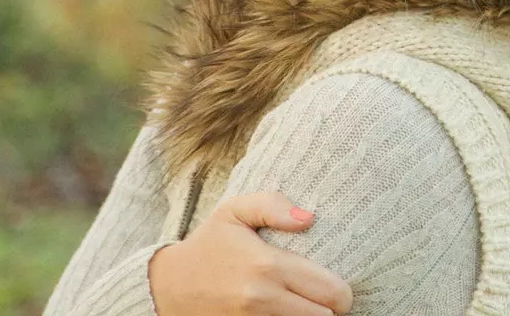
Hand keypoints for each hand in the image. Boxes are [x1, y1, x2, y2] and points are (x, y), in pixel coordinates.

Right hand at [148, 191, 352, 314]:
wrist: (168, 287)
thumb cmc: (208, 245)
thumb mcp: (234, 211)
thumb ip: (272, 205)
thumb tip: (309, 218)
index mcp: (266, 265)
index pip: (331, 291)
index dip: (342, 290)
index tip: (335, 283)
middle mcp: (262, 299)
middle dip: (331, 307)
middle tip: (323, 296)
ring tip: (306, 302)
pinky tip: (287, 311)